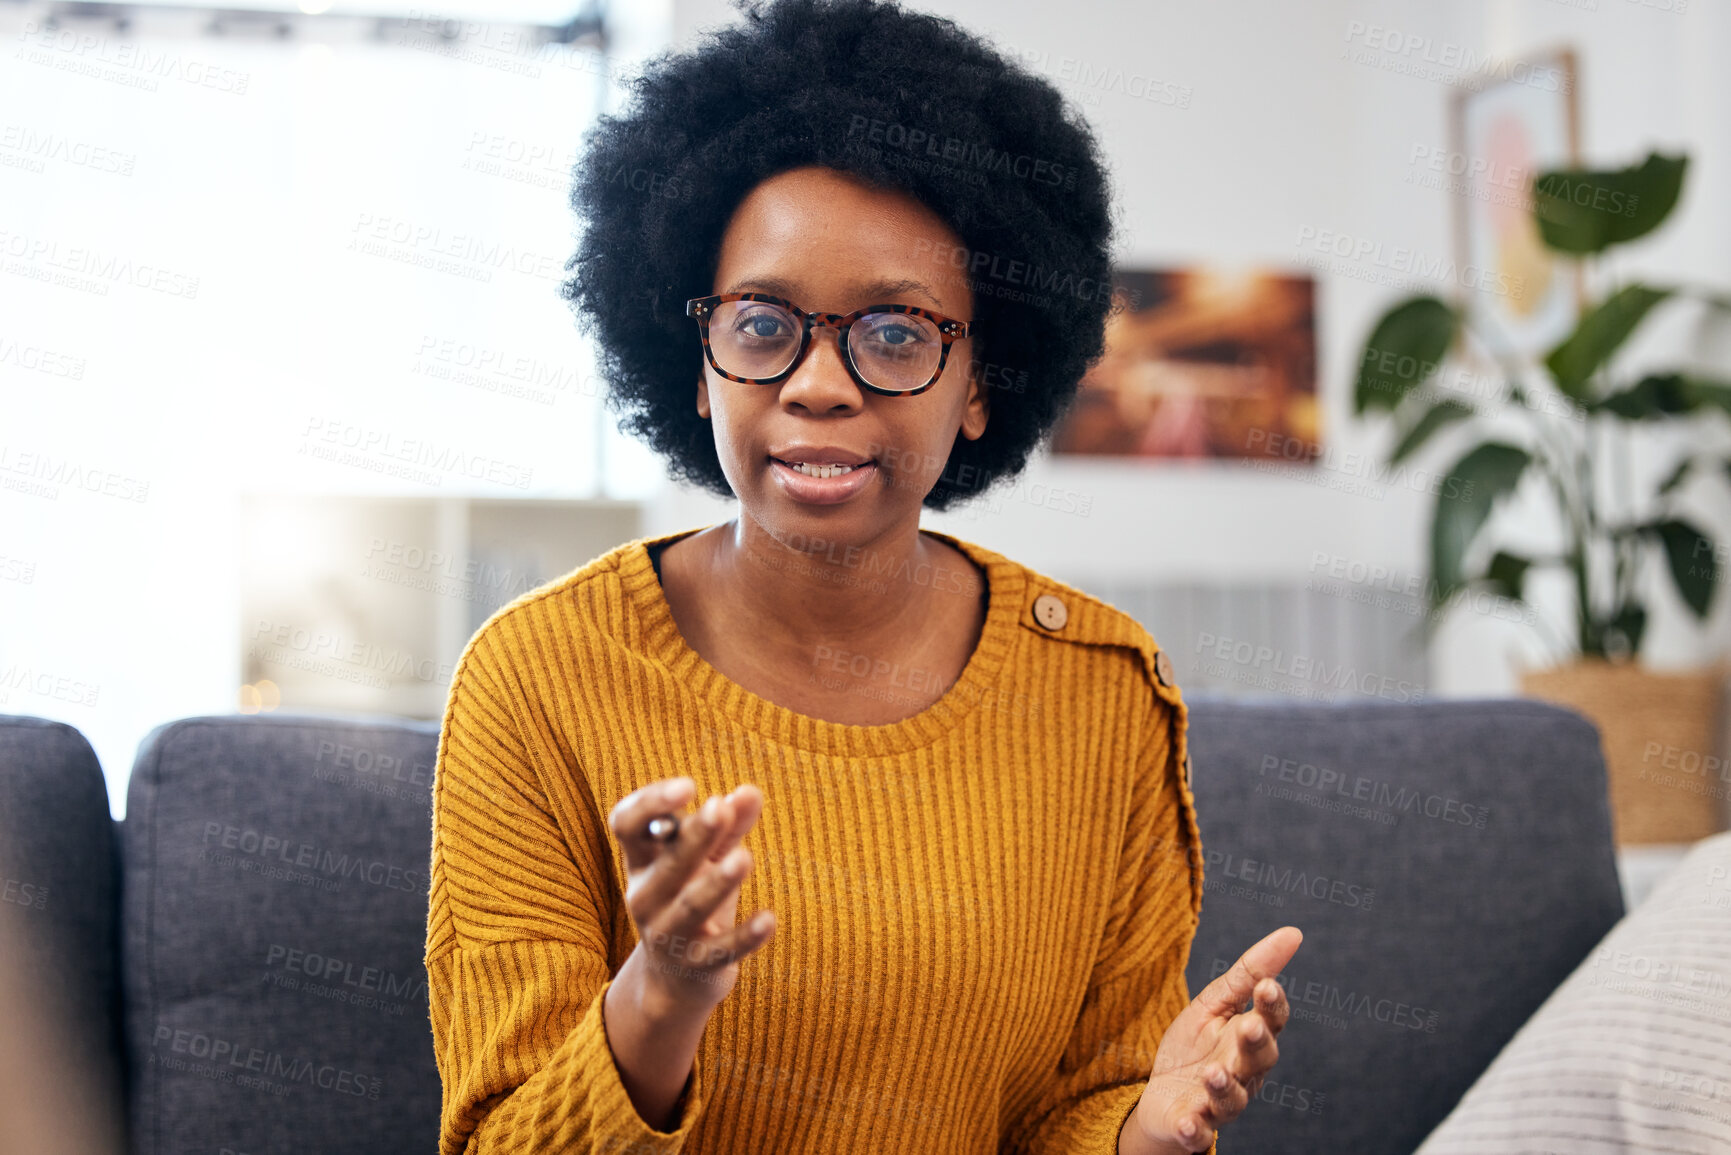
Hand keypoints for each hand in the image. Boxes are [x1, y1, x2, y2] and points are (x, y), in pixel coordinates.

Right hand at [607, 776, 776, 1013]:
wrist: (677, 979)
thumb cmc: (691, 897)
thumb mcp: (708, 859)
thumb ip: (730, 826)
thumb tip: (750, 792)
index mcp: (642, 861)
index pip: (628, 826)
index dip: (651, 804)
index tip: (689, 786)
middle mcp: (645, 897)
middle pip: (666, 864)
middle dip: (694, 837)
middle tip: (719, 808)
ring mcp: (666, 934)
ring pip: (690, 906)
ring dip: (717, 883)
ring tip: (744, 858)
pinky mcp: (696, 965)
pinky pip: (720, 950)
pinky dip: (745, 936)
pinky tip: (770, 920)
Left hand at [1127, 925, 1302, 1152]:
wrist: (1160, 1096)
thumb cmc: (1195, 1046)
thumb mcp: (1215, 1003)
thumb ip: (1249, 973)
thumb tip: (1293, 933)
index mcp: (1250, 1039)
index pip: (1271, 1021)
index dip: (1272, 1006)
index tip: (1267, 986)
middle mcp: (1243, 1073)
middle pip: (1260, 1059)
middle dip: (1257, 1044)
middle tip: (1250, 1027)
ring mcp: (1219, 1103)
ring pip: (1232, 1098)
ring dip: (1224, 1086)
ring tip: (1212, 1073)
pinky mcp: (1193, 1126)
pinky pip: (1198, 1132)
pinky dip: (1195, 1129)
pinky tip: (1189, 1121)